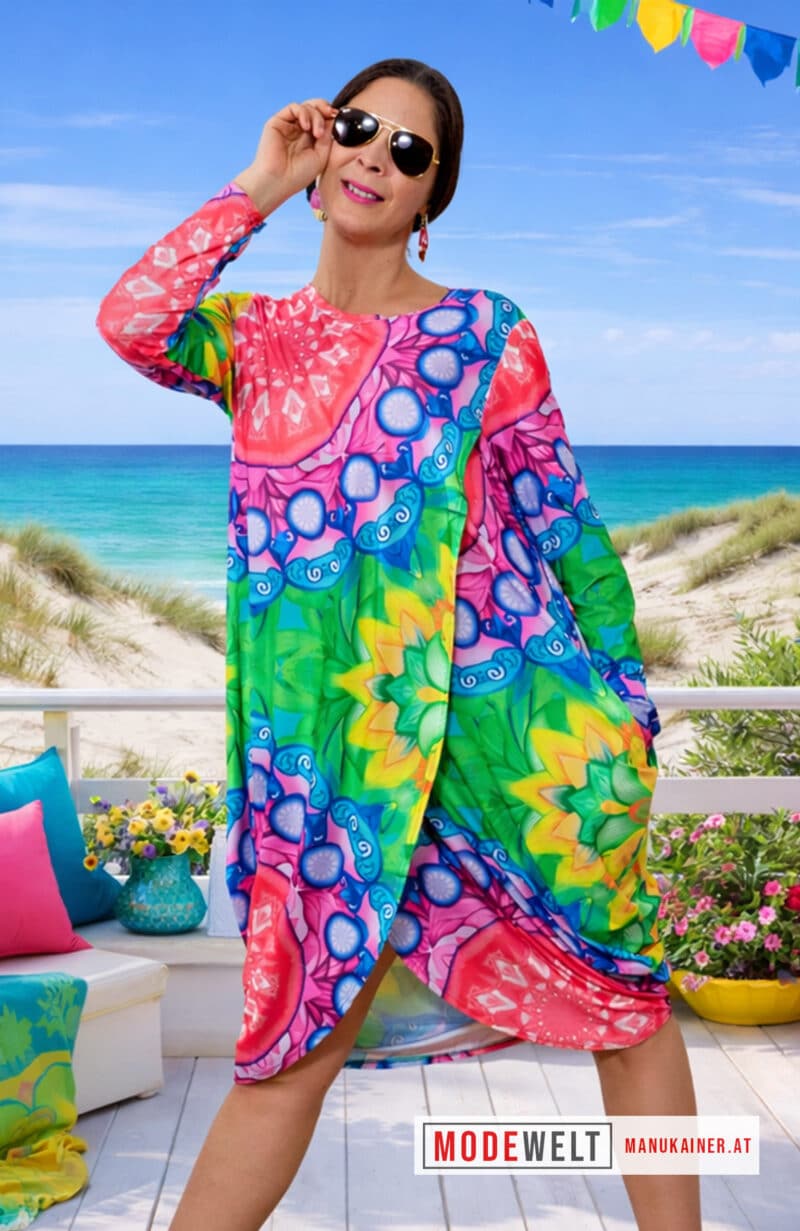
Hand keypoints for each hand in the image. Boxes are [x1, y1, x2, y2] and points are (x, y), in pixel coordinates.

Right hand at [234, 99, 337, 216]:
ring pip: (307, 107)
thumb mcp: (322, 156)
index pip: (323, 119)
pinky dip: (303, 112)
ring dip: (316, 116)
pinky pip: (294, 107)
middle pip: (316, 109)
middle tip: (332, 115)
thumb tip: (334, 119)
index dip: (332, 116)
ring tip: (317, 133)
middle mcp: (300, 130)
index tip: (341, 118)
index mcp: (311, 139)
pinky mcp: (278, 121)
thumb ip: (328, 136)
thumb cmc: (298, 175)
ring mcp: (289, 125)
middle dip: (326, 109)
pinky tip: (306, 126)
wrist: (278, 181)